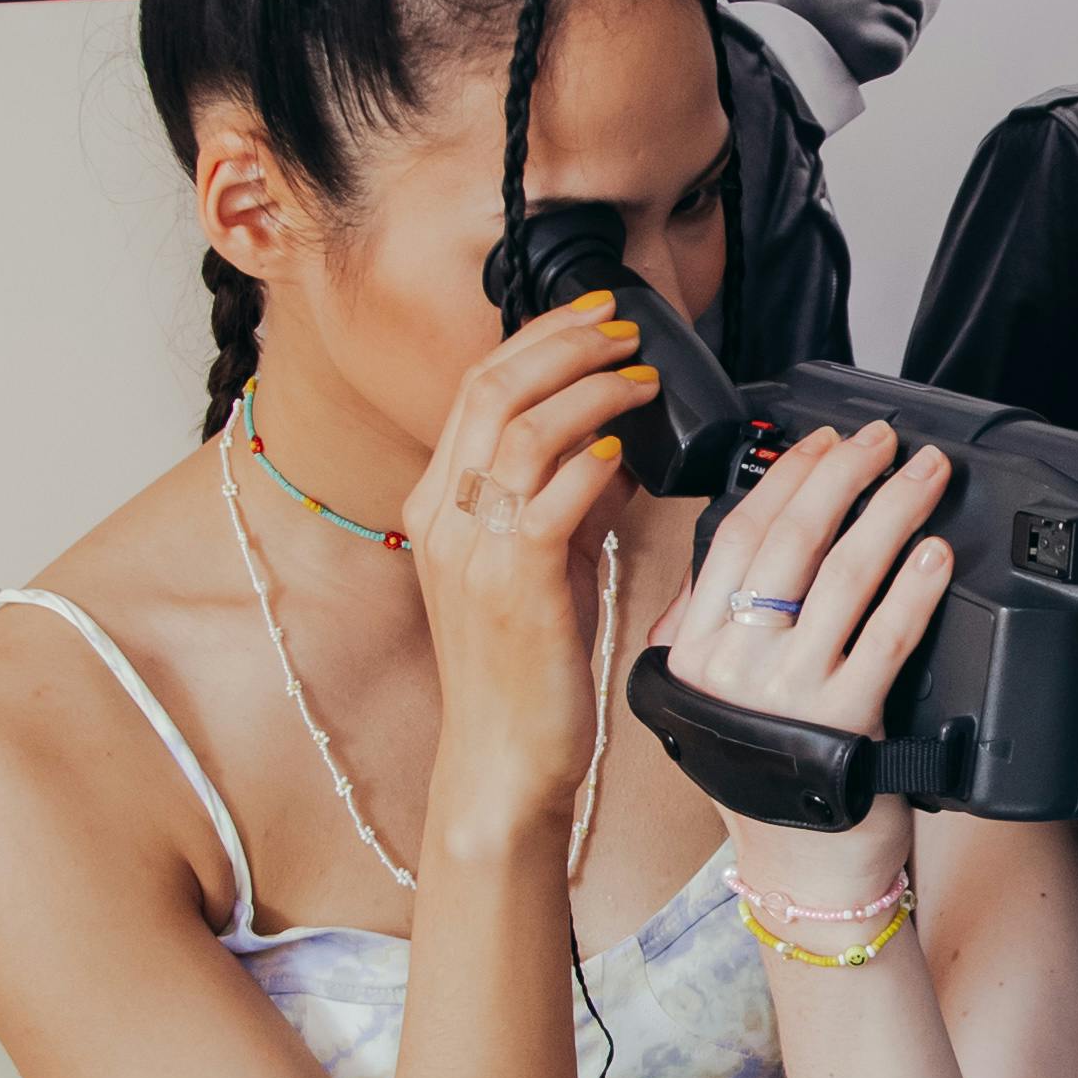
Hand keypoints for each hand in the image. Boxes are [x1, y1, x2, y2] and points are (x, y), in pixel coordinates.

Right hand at [398, 296, 660, 851]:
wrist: (504, 760)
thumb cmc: (527, 668)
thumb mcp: (542, 566)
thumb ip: (566, 502)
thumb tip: (614, 445)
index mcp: (438, 504)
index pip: (478, 388)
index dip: (539, 339)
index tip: (597, 317)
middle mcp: (442, 517)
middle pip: (493, 388)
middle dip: (565, 343)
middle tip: (625, 329)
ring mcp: (471, 551)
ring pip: (520, 430)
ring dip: (589, 391)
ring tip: (639, 379)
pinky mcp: (511, 587)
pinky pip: (547, 501)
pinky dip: (589, 465)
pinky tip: (626, 454)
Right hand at [647, 417, 959, 913]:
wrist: (800, 871)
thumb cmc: (766, 781)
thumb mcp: (706, 701)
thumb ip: (706, 628)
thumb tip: (726, 547)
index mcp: (697, 649)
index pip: (739, 536)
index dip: (787, 478)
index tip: (823, 442)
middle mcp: (737, 666)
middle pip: (792, 541)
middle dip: (843, 474)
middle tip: (882, 440)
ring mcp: (791, 692)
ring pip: (843, 575)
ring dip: (890, 511)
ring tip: (924, 476)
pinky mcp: (847, 719)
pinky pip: (886, 636)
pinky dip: (913, 588)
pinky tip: (935, 553)